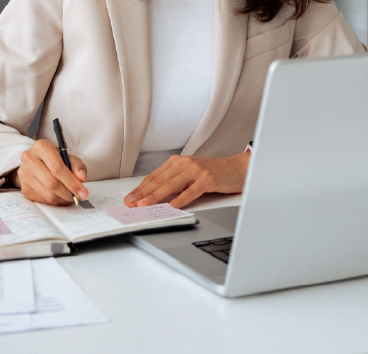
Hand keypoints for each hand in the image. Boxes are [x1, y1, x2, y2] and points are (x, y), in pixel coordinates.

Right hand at [8, 139, 88, 205]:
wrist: (36, 161)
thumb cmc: (55, 158)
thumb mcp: (68, 157)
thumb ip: (77, 166)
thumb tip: (82, 178)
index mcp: (42, 147)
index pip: (58, 168)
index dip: (72, 183)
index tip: (83, 193)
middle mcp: (29, 159)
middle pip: (52, 183)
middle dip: (68, 193)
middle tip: (78, 197)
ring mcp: (24, 174)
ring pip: (47, 194)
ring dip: (62, 199)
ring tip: (70, 197)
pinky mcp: (23, 187)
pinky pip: (41, 200)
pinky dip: (54, 202)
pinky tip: (60, 197)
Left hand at [124, 153, 249, 209]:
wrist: (237, 168)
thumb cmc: (214, 174)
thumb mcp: (190, 175)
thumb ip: (175, 183)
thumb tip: (155, 198)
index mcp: (178, 162)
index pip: (155, 176)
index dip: (140, 188)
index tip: (130, 198)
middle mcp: (185, 163)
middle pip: (160, 180)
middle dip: (143, 193)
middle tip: (131, 203)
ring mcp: (197, 170)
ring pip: (172, 185)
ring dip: (156, 196)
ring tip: (144, 205)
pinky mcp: (208, 179)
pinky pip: (192, 190)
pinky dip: (181, 199)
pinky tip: (173, 206)